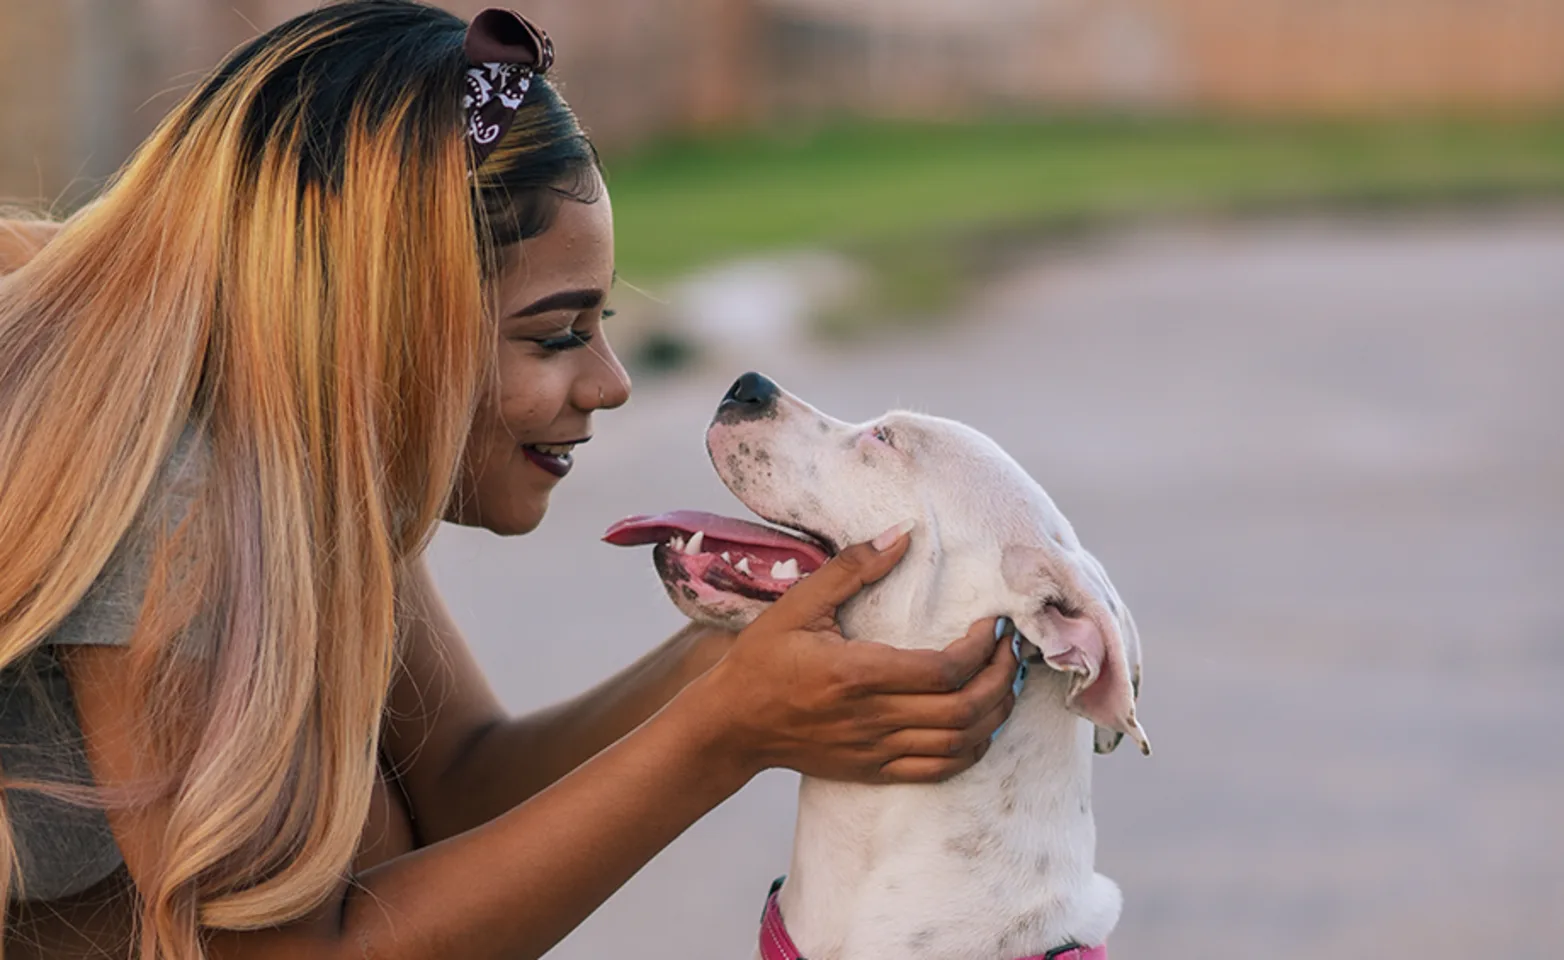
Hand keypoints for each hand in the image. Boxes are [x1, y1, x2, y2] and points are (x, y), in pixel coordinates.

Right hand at [687, 524, 1019, 783]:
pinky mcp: (875, 770)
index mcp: (858, 674)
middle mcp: (873, 718)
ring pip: (961, 743)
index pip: (944, 670)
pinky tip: (981, 722)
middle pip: (965, 709)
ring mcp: (876, 750)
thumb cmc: (761, 661)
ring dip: (995, 713)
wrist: (731, 725)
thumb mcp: (798, 605)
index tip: (992, 623)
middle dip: (1001, 678)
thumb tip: (901, 534)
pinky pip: (940, 768)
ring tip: (1006, 681)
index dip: (981, 648)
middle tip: (1012, 649)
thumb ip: (852, 568)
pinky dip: (972, 747)